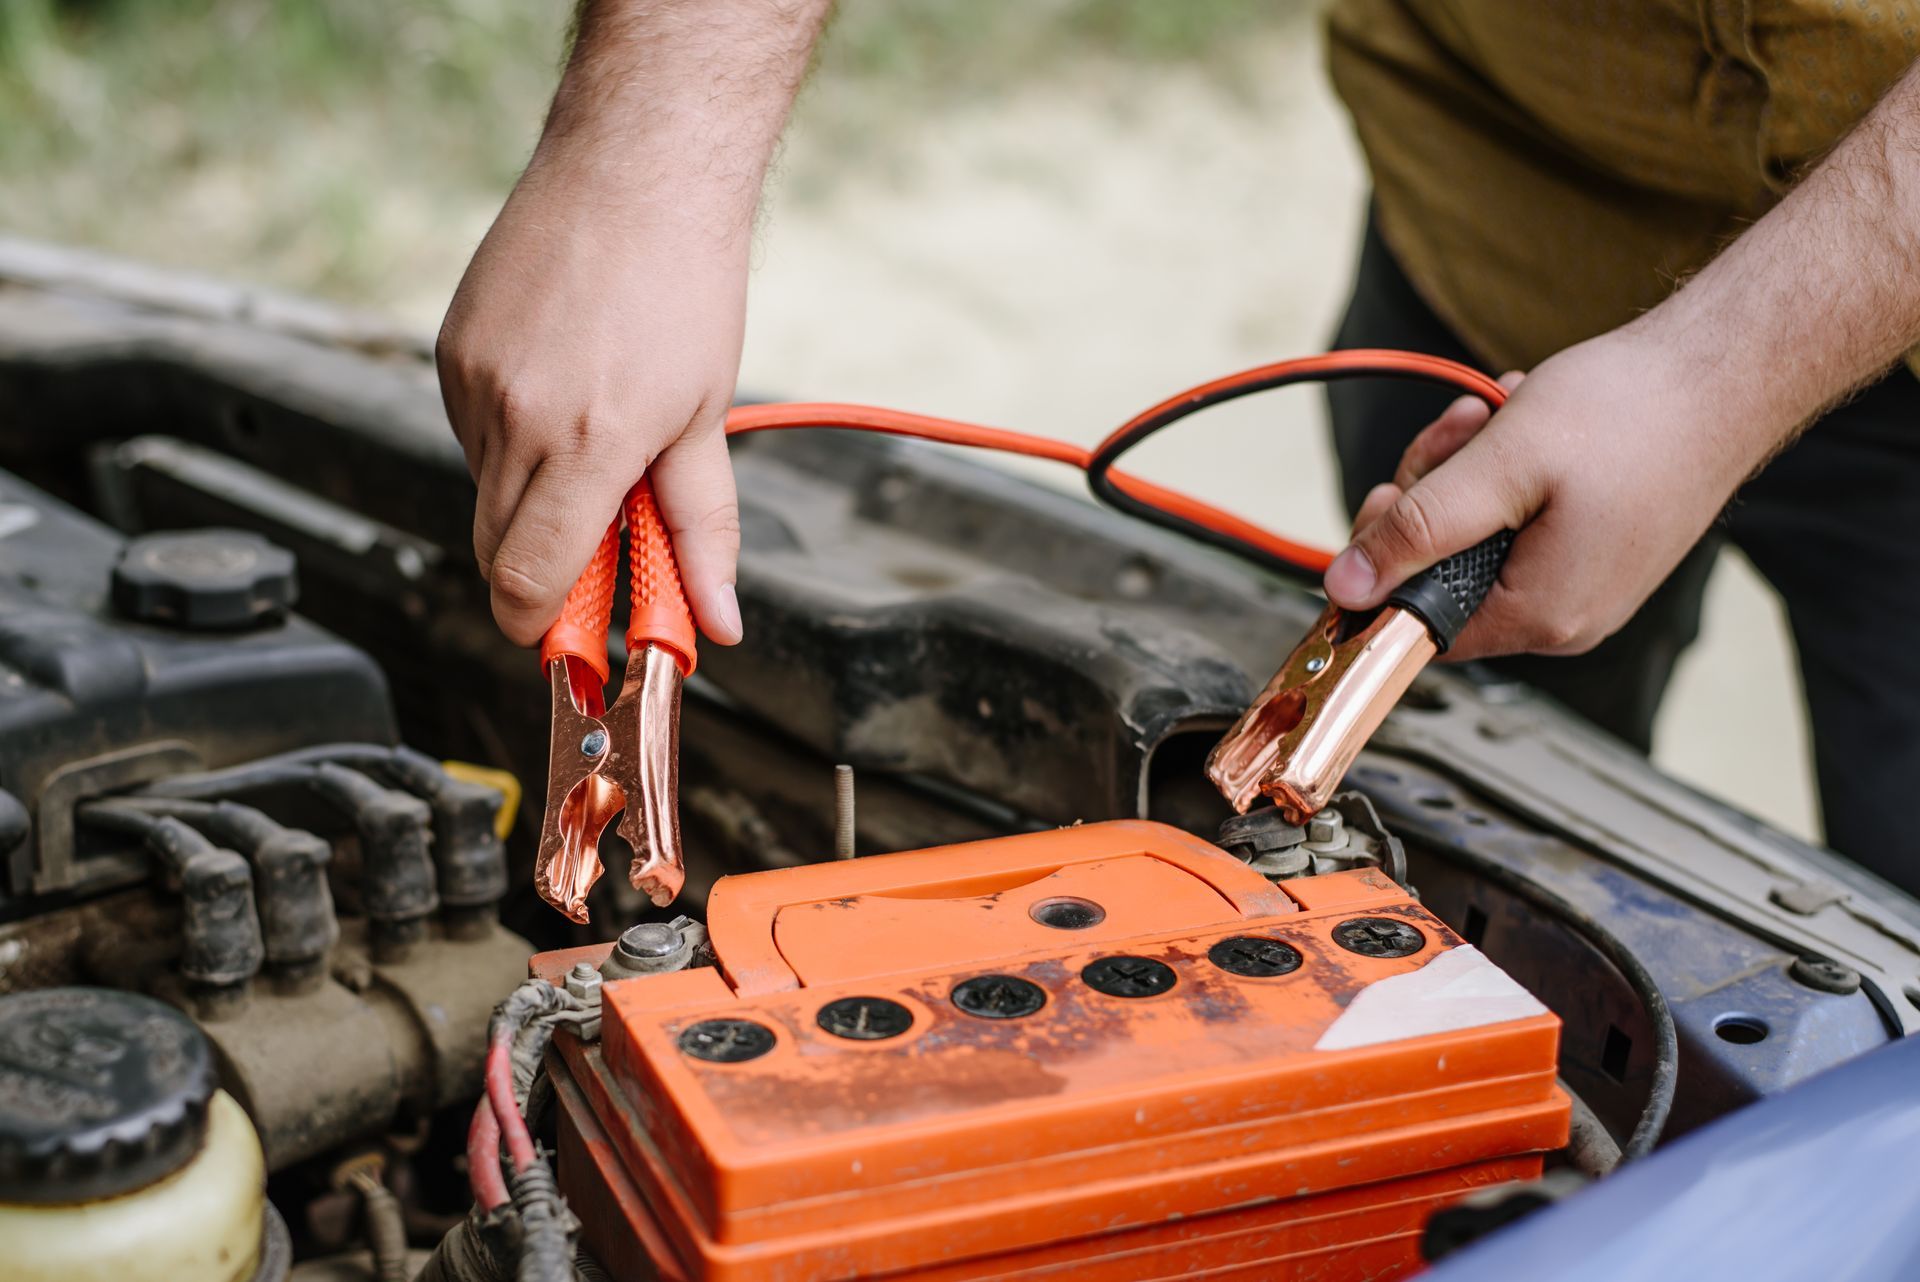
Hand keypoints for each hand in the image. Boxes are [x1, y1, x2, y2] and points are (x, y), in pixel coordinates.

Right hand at [436, 158, 747, 648]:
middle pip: (494, 551)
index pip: (527, 580)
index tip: (569, 638)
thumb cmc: (683, 285)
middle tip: (602, 553)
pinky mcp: (450, 349)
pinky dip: (510, 446)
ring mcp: (471, 380)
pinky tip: (561, 398)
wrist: (635, 171)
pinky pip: (470, 434)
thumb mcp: (707, 421)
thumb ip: (703, 532)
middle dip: (541, 573)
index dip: (542, 626)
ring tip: (597, 444)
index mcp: (585, 444)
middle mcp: (514, 417)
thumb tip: (717, 621)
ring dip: (530, 502)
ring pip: (484, 492)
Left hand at [1323, 324, 1781, 660]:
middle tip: (1452, 435)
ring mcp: (1585, 582)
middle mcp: (1566, 616)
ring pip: (1476, 536)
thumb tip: (1349, 584)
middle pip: (1442, 576)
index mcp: (1542, 615)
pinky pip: (1519, 520)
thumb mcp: (1500, 465)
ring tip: (1496, 413)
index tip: (1383, 502)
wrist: (1729, 369)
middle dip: (1429, 497)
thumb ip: (1418, 529)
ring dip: (1467, 470)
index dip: (1383, 567)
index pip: (1418, 628)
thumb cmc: (1634, 413)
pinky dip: (1506, 469)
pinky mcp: (1596, 547)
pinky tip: (1523, 422)